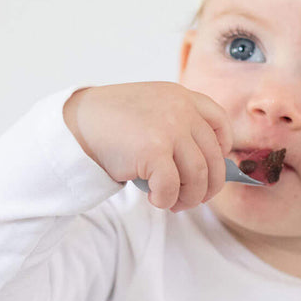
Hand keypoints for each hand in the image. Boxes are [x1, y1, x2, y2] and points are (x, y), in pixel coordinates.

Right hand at [63, 83, 232, 211]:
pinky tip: (155, 199)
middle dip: (207, 186)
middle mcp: (181, 110)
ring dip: (189, 197)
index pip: (220, 123)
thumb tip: (206, 170)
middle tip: (193, 199)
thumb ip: (179, 126)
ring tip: (174, 203)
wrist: (77, 124)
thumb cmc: (113, 123)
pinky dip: (167, 200)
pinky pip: (173, 187)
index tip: (211, 168)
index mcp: (182, 97)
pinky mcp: (154, 151)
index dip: (222, 151)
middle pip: (213, 158)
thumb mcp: (152, 110)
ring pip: (198, 176)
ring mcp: (169, 129)